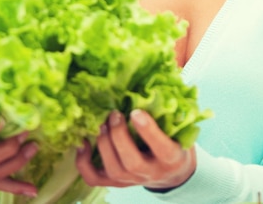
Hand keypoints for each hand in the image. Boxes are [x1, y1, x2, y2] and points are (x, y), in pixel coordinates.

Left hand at [76, 109, 195, 190]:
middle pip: (132, 162)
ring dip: (104, 144)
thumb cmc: (174, 141)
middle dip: (119, 136)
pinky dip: (83, 162)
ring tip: (102, 123)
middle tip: (114, 114)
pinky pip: (94, 178)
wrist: (171, 172)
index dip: (148, 131)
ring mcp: (131, 180)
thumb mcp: (179, 128)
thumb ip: (170, 111)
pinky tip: (83, 142)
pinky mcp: (116, 183)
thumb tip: (159, 78)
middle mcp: (151, 173)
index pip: (161, 148)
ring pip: (113, 169)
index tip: (136, 112)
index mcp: (171, 158)